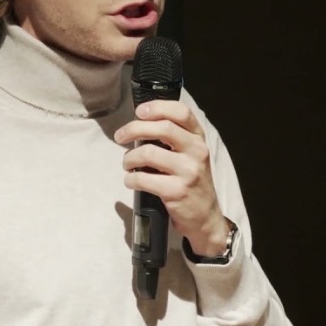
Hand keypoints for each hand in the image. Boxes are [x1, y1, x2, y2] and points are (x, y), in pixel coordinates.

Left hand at [115, 100, 230, 256]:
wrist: (205, 217)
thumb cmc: (191, 183)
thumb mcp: (191, 156)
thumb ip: (174, 139)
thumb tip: (139, 125)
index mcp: (198, 139)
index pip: (182, 112)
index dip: (158, 107)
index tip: (139, 111)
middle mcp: (197, 151)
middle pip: (162, 128)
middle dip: (134, 129)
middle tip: (120, 136)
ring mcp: (189, 172)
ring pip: (148, 153)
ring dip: (129, 158)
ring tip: (127, 164)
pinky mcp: (177, 191)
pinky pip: (144, 178)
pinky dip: (131, 179)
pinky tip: (131, 181)